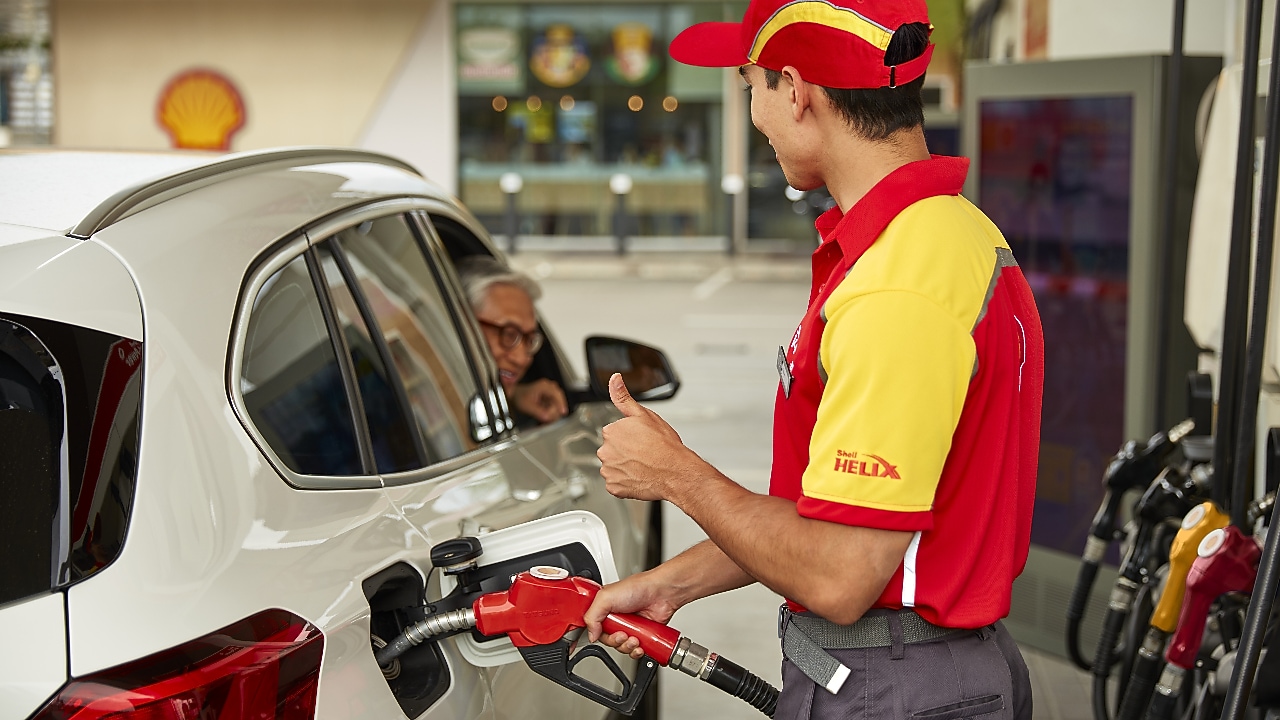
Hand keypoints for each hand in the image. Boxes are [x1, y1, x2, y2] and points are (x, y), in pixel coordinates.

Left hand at [512, 378, 567, 423]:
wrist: (516, 396)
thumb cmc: (520, 397)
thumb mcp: (527, 406)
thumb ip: (538, 412)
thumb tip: (548, 417)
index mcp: (544, 386)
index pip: (557, 395)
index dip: (561, 404)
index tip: (563, 412)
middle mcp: (550, 387)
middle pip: (559, 401)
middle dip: (554, 411)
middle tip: (547, 419)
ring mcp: (551, 392)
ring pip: (558, 405)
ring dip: (552, 413)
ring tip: (544, 417)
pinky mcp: (551, 397)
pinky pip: (555, 406)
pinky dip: (551, 412)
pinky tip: (545, 415)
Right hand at [584, 571, 680, 659]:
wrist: (662, 593)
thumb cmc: (639, 587)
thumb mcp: (606, 596)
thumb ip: (592, 615)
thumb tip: (591, 634)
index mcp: (604, 608)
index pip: (593, 628)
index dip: (596, 634)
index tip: (602, 633)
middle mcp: (616, 618)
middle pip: (607, 640)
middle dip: (615, 641)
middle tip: (622, 634)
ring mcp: (629, 627)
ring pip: (621, 647)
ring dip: (627, 646)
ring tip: (634, 638)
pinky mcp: (641, 634)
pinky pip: (634, 650)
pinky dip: (636, 651)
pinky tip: (640, 644)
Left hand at [597, 374, 701, 501]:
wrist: (675, 472)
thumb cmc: (664, 446)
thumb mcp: (644, 414)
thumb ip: (623, 397)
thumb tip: (614, 379)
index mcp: (611, 432)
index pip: (614, 433)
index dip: (630, 437)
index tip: (641, 440)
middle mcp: (605, 451)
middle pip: (612, 450)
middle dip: (624, 452)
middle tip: (644, 454)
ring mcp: (609, 471)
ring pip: (614, 467)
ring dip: (625, 467)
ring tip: (643, 466)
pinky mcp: (614, 487)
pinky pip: (616, 484)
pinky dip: (625, 482)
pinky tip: (639, 476)